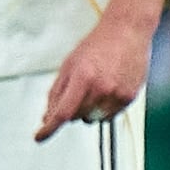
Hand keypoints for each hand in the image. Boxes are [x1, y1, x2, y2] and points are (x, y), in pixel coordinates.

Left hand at [34, 0, 158, 139]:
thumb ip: (57, 92)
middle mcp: (101, 88)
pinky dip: (104, 108)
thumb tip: (47, 116)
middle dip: (71, 110)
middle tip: (78, 90)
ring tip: (95, 86)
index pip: (63, 112)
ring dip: (88, 110)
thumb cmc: (97, 45)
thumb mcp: (69, 65)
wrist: (127, 32)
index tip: (39, 137)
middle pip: (77, 117)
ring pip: (93, 119)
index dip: (49, 128)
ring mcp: (117, 94)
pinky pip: (110, 115)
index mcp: (83, 77)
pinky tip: (107, 89)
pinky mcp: (130, 98)